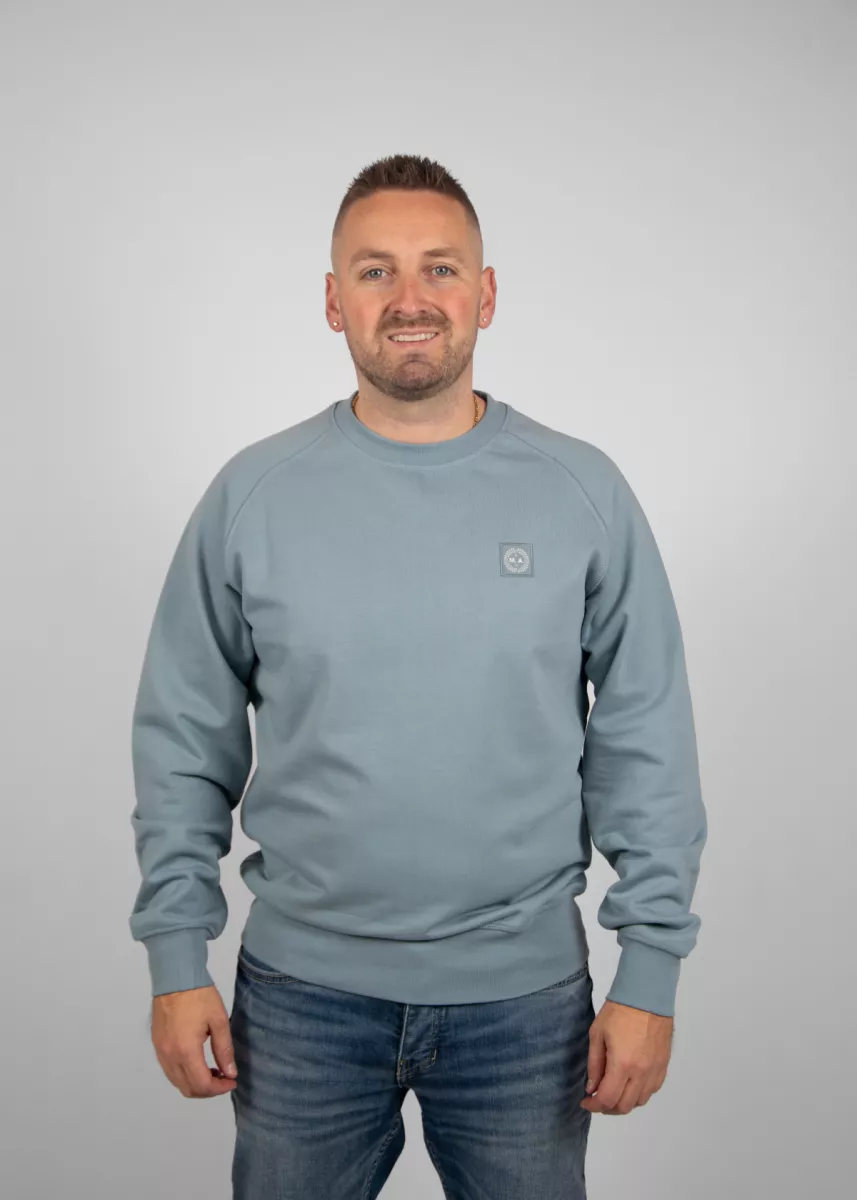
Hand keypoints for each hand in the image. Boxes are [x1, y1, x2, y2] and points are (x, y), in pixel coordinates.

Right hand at [150, 984, 237, 1097]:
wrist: (175, 977)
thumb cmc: (200, 996)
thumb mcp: (219, 1020)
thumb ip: (224, 1050)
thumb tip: (230, 1073)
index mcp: (186, 1051)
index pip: (201, 1085)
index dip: (219, 1089)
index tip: (232, 1081)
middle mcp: (169, 1056)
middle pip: (187, 1089)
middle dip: (208, 1090)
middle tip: (224, 1078)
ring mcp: (160, 1052)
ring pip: (177, 1082)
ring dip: (195, 1083)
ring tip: (213, 1071)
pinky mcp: (157, 1045)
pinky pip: (170, 1071)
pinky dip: (184, 1075)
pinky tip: (197, 1063)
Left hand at [580, 998, 672, 1114]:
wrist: (647, 996)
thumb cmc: (619, 1011)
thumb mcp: (598, 1034)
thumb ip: (594, 1064)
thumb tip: (592, 1088)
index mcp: (623, 1065)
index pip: (607, 1099)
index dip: (593, 1105)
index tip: (585, 1101)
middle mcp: (641, 1073)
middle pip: (625, 1106)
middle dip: (607, 1108)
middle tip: (596, 1099)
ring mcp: (655, 1071)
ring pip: (640, 1101)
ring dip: (624, 1102)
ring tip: (612, 1092)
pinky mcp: (664, 1065)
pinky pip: (652, 1090)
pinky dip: (639, 1094)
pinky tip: (630, 1085)